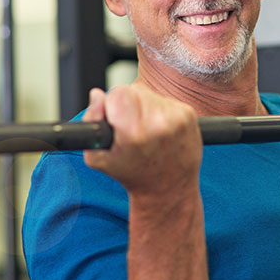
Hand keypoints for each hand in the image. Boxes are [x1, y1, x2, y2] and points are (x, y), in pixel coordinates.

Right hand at [82, 85, 203, 199]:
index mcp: (133, 133)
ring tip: (146, 131)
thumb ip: (91, 122)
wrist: (168, 189)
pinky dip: (160, 110)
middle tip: (130, 127)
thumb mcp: (98, 157)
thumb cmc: (131, 173)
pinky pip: (165, 100)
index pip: (117, 92)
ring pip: (150, 94)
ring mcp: (176, 119)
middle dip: (128, 104)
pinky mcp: (189, 115)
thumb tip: (97, 95)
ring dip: (144, 107)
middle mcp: (157, 124)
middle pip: (133, 90)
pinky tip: (160, 130)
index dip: (111, 104)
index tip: (115, 120)